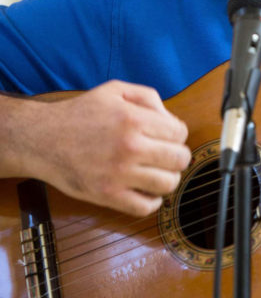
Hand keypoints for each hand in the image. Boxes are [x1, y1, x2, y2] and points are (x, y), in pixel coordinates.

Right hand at [28, 81, 190, 216]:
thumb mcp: (115, 90)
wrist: (42, 139)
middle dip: (177, 157)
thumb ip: (149, 98)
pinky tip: (144, 190)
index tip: (166, 137)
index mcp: (134, 119)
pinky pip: (145, 207)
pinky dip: (151, 201)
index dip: (177, 135)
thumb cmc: (80, 113)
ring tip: (155, 173)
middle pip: (179, 159)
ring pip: (168, 184)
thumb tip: (172, 121)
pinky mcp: (107, 196)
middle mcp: (130, 147)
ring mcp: (119, 174)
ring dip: (167, 179)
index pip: (180, 133)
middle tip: (165, 156)